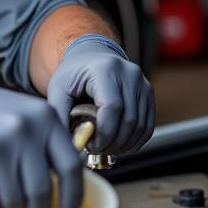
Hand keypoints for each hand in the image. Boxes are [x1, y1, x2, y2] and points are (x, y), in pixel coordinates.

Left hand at [46, 35, 154, 154]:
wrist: (92, 56)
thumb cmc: (74, 74)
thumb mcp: (58, 89)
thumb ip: (59, 114)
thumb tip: (67, 145)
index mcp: (105, 70)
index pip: (112, 107)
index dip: (104, 133)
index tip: (90, 145)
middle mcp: (129, 74)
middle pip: (129, 120)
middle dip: (113, 143)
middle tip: (96, 151)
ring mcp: (142, 83)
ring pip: (140, 126)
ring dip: (124, 145)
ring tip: (106, 149)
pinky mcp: (148, 93)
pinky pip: (148, 126)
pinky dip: (135, 142)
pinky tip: (120, 147)